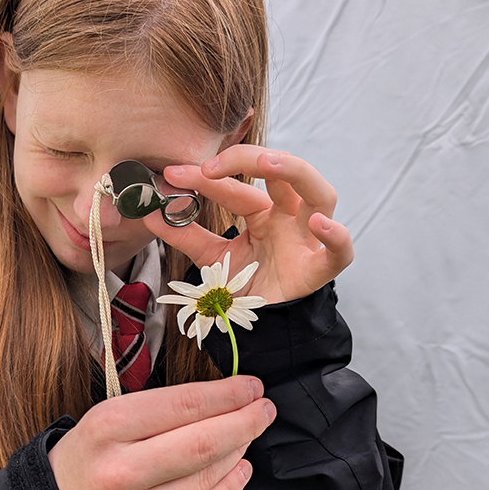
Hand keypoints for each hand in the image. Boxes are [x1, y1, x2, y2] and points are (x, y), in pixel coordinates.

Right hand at [48, 376, 275, 489]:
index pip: (183, 405)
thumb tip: (228, 398)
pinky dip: (230, 484)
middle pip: (204, 443)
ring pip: (208, 476)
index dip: (227, 395)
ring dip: (238, 450)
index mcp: (107, 428)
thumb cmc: (91, 457)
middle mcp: (120, 473)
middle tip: (264, 408)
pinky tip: (241, 466)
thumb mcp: (108, 418)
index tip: (252, 386)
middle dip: (244, 421)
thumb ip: (162, 408)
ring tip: (247, 434)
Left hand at [144, 147, 353, 303]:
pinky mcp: (320, 270)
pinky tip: (320, 225)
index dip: (207, 177)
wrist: (263, 329)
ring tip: (270, 164)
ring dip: (298, 173)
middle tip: (212, 165)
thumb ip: (184, 235)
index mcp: (265, 212)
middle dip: (252, 160)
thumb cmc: (245, 287)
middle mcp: (290, 218)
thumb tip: (148, 214)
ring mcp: (308, 241)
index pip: (239, 185)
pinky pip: (340, 252)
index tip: (172, 174)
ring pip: (321, 195)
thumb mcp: (211, 259)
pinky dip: (336, 237)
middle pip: (285, 173)